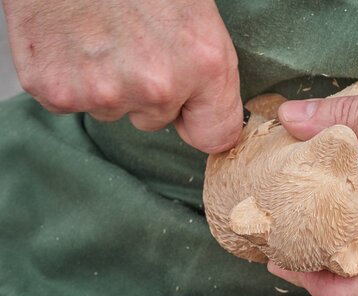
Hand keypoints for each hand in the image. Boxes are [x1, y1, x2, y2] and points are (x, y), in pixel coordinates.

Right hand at [2, 0, 241, 152]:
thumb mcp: (197, 14)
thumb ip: (206, 73)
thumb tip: (202, 115)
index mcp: (204, 64)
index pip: (216, 135)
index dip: (200, 123)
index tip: (191, 114)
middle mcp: (157, 87)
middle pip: (155, 120)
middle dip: (147, 91)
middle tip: (132, 42)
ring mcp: (104, 92)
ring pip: (112, 110)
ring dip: (108, 82)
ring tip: (101, 33)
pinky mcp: (56, 91)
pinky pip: (72, 101)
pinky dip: (71, 76)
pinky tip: (74, 40)